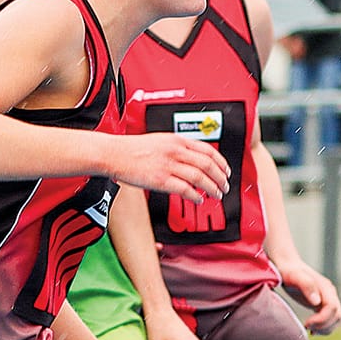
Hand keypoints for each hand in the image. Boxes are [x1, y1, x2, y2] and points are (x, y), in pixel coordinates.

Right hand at [113, 133, 230, 201]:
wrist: (113, 153)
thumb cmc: (133, 149)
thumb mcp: (160, 141)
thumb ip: (178, 148)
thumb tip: (195, 160)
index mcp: (176, 140)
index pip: (208, 150)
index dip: (221, 163)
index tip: (227, 171)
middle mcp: (175, 151)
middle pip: (208, 165)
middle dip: (221, 178)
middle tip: (225, 186)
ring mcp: (168, 165)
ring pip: (200, 178)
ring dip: (212, 188)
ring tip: (216, 195)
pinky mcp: (160, 180)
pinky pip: (185, 189)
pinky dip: (196, 196)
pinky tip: (199, 199)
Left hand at [278, 256, 340, 332]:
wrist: (287, 266)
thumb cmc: (289, 271)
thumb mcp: (295, 276)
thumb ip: (307, 286)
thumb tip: (317, 302)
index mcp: (326, 288)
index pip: (332, 308)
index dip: (322, 319)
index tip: (306, 323)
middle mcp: (330, 294)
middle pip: (337, 316)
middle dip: (324, 326)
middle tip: (307, 328)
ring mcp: (327, 299)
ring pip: (335, 319)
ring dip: (324, 328)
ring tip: (309, 330)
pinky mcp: (321, 304)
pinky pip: (328, 319)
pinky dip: (322, 327)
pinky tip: (310, 329)